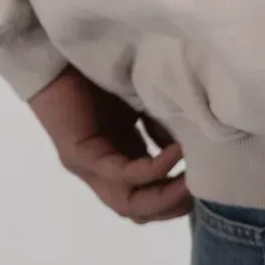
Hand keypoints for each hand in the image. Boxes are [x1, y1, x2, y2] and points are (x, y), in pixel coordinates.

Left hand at [27, 65, 192, 223]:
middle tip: (206, 190)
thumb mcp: (142, 102)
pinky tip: (175, 155)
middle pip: (139, 210)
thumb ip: (163, 126)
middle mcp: (102, 171)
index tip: (209, 181)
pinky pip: (121, 174)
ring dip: (165, 198)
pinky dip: (152, 168)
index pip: (146, 196)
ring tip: (194, 182)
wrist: (55, 55)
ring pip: (128, 204)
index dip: (177, 197)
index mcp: (117, 158)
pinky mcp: (78, 156)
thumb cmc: (95, 73)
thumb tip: (196, 144)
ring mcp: (88, 168)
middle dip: (174, 206)